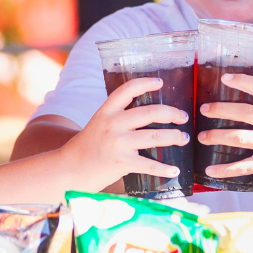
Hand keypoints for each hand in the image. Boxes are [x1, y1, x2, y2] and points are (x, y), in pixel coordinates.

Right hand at [62, 77, 189, 188]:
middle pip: (150, 113)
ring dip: (174, 137)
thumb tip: (148, 113)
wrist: (69, 169)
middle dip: (172, 114)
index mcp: (106, 111)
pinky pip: (150, 165)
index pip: (127, 90)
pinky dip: (165, 168)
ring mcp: (118, 143)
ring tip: (183, 138)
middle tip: (183, 117)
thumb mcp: (99, 124)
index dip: (146, 83)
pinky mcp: (121, 163)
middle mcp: (112, 124)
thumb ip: (118, 118)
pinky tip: (175, 170)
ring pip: (155, 137)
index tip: (161, 82)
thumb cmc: (88, 147)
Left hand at [197, 73, 252, 182]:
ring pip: (239, 137)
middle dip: (220, 109)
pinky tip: (210, 170)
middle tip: (204, 109)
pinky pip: (243, 167)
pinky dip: (225, 170)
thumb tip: (246, 94)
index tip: (225, 78)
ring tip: (202, 137)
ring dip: (217, 136)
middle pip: (244, 112)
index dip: (242, 81)